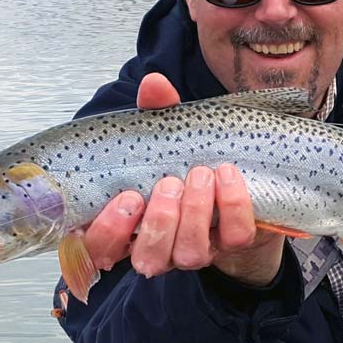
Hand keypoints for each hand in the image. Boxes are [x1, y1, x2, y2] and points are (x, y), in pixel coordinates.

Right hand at [83, 73, 284, 284]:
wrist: (242, 181)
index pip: (100, 249)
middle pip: (147, 258)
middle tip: (169, 183)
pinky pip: (234, 236)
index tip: (127, 197)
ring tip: (200, 174)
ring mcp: (197, 249)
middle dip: (159, 220)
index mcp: (129, 225)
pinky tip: (227, 175)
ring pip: (189, 253)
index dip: (108, 232)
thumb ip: (156, 112)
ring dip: (194, 213)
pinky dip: (233, 204)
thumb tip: (153, 84)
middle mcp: (160, 246)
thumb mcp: (167, 136)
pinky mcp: (235, 243)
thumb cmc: (188, 162)